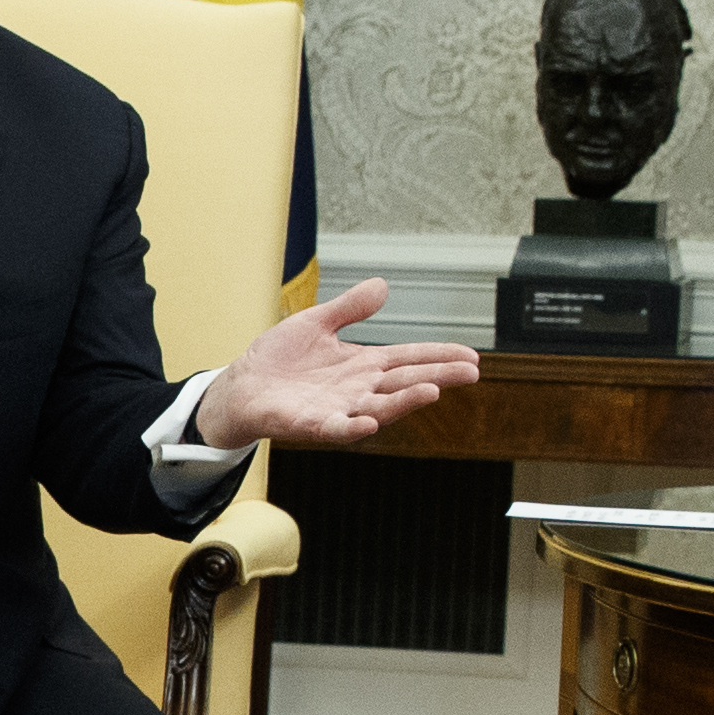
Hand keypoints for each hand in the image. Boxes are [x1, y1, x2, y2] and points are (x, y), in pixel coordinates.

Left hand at [190, 279, 476, 451]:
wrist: (241, 386)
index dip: (439, 356)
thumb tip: (383, 285)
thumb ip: (349, 308)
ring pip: (378, 407)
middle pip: (404, 381)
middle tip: (471, 372)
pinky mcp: (311, 423)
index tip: (472, 356)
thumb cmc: (279, 359)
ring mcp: (337, 408)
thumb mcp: (316, 323)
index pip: (409, 358)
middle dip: (438, 377)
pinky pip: (335, 429)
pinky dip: (352, 427)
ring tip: (432, 391)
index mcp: (362, 365)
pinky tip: (369, 422)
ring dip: (403, 402)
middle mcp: (357, 389)